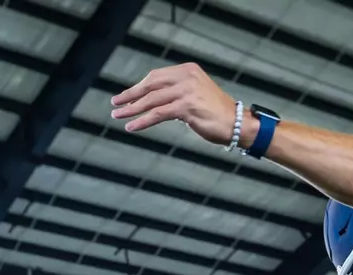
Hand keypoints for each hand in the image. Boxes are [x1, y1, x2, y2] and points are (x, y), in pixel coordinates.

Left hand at [110, 63, 241, 145]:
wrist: (237, 123)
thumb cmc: (215, 113)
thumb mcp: (194, 95)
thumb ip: (175, 93)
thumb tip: (150, 101)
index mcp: (187, 70)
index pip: (155, 76)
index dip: (138, 87)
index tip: (125, 96)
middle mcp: (186, 76)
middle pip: (150, 85)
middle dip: (130, 95)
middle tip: (115, 104)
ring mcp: (187, 90)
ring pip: (152, 100)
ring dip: (132, 109)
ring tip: (118, 116)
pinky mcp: (187, 106)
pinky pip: (158, 114)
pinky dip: (143, 121)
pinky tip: (132, 126)